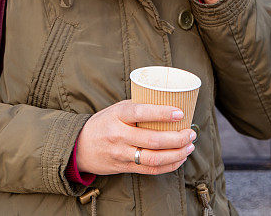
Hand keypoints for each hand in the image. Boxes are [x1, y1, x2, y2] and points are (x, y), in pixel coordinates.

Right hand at [75, 100, 196, 175]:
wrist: (79, 147)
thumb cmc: (103, 123)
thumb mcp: (116, 109)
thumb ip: (138, 106)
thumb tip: (167, 101)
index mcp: (117, 115)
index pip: (141, 113)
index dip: (162, 113)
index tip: (180, 113)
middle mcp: (119, 135)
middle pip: (153, 140)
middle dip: (177, 138)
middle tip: (191, 132)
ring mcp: (121, 153)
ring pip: (154, 158)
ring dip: (177, 153)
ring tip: (189, 146)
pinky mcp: (125, 167)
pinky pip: (151, 169)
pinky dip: (169, 165)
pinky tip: (179, 158)